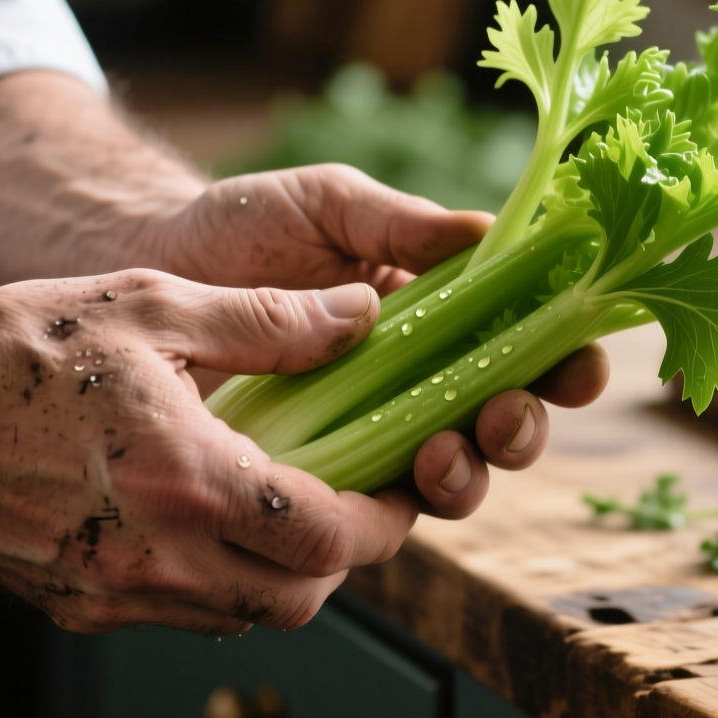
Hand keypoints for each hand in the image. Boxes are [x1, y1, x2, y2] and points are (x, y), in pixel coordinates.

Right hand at [0, 270, 591, 632]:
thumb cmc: (19, 346)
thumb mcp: (152, 305)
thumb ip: (269, 319)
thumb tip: (358, 315)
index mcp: (183, 476)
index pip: (327, 538)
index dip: (383, 520)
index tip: (398, 486)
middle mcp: (154, 555)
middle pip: (300, 596)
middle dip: (344, 555)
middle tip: (354, 501)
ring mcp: (113, 594)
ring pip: (246, 616)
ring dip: (286, 572)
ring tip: (289, 507)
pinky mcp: (80, 609)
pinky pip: (185, 618)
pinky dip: (224, 584)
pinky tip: (215, 523)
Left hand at [142, 163, 609, 516]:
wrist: (141, 275)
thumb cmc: (239, 230)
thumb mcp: (324, 205)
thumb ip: (399, 224)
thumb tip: (489, 234)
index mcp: (443, 311)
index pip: (527, 343)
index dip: (565, 363)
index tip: (575, 368)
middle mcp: (422, 379)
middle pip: (505, 422)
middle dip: (520, 430)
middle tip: (499, 419)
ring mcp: (374, 434)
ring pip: (452, 477)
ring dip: (465, 477)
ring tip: (438, 460)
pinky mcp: (320, 476)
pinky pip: (370, 508)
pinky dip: (386, 512)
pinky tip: (372, 498)